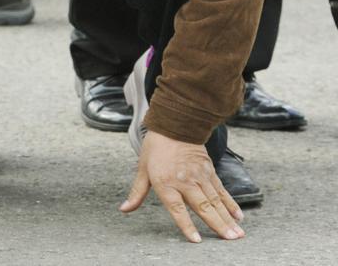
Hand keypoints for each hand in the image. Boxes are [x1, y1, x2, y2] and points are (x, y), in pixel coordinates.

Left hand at [121, 131, 244, 242]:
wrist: (174, 124)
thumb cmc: (155, 148)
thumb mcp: (142, 169)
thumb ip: (137, 192)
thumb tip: (124, 209)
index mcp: (166, 183)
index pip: (177, 208)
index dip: (186, 225)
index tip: (196, 240)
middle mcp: (184, 181)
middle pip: (203, 207)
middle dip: (217, 225)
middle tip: (230, 240)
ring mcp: (199, 176)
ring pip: (215, 201)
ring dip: (228, 218)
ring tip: (238, 234)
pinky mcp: (210, 171)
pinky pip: (221, 191)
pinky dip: (230, 204)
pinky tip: (239, 216)